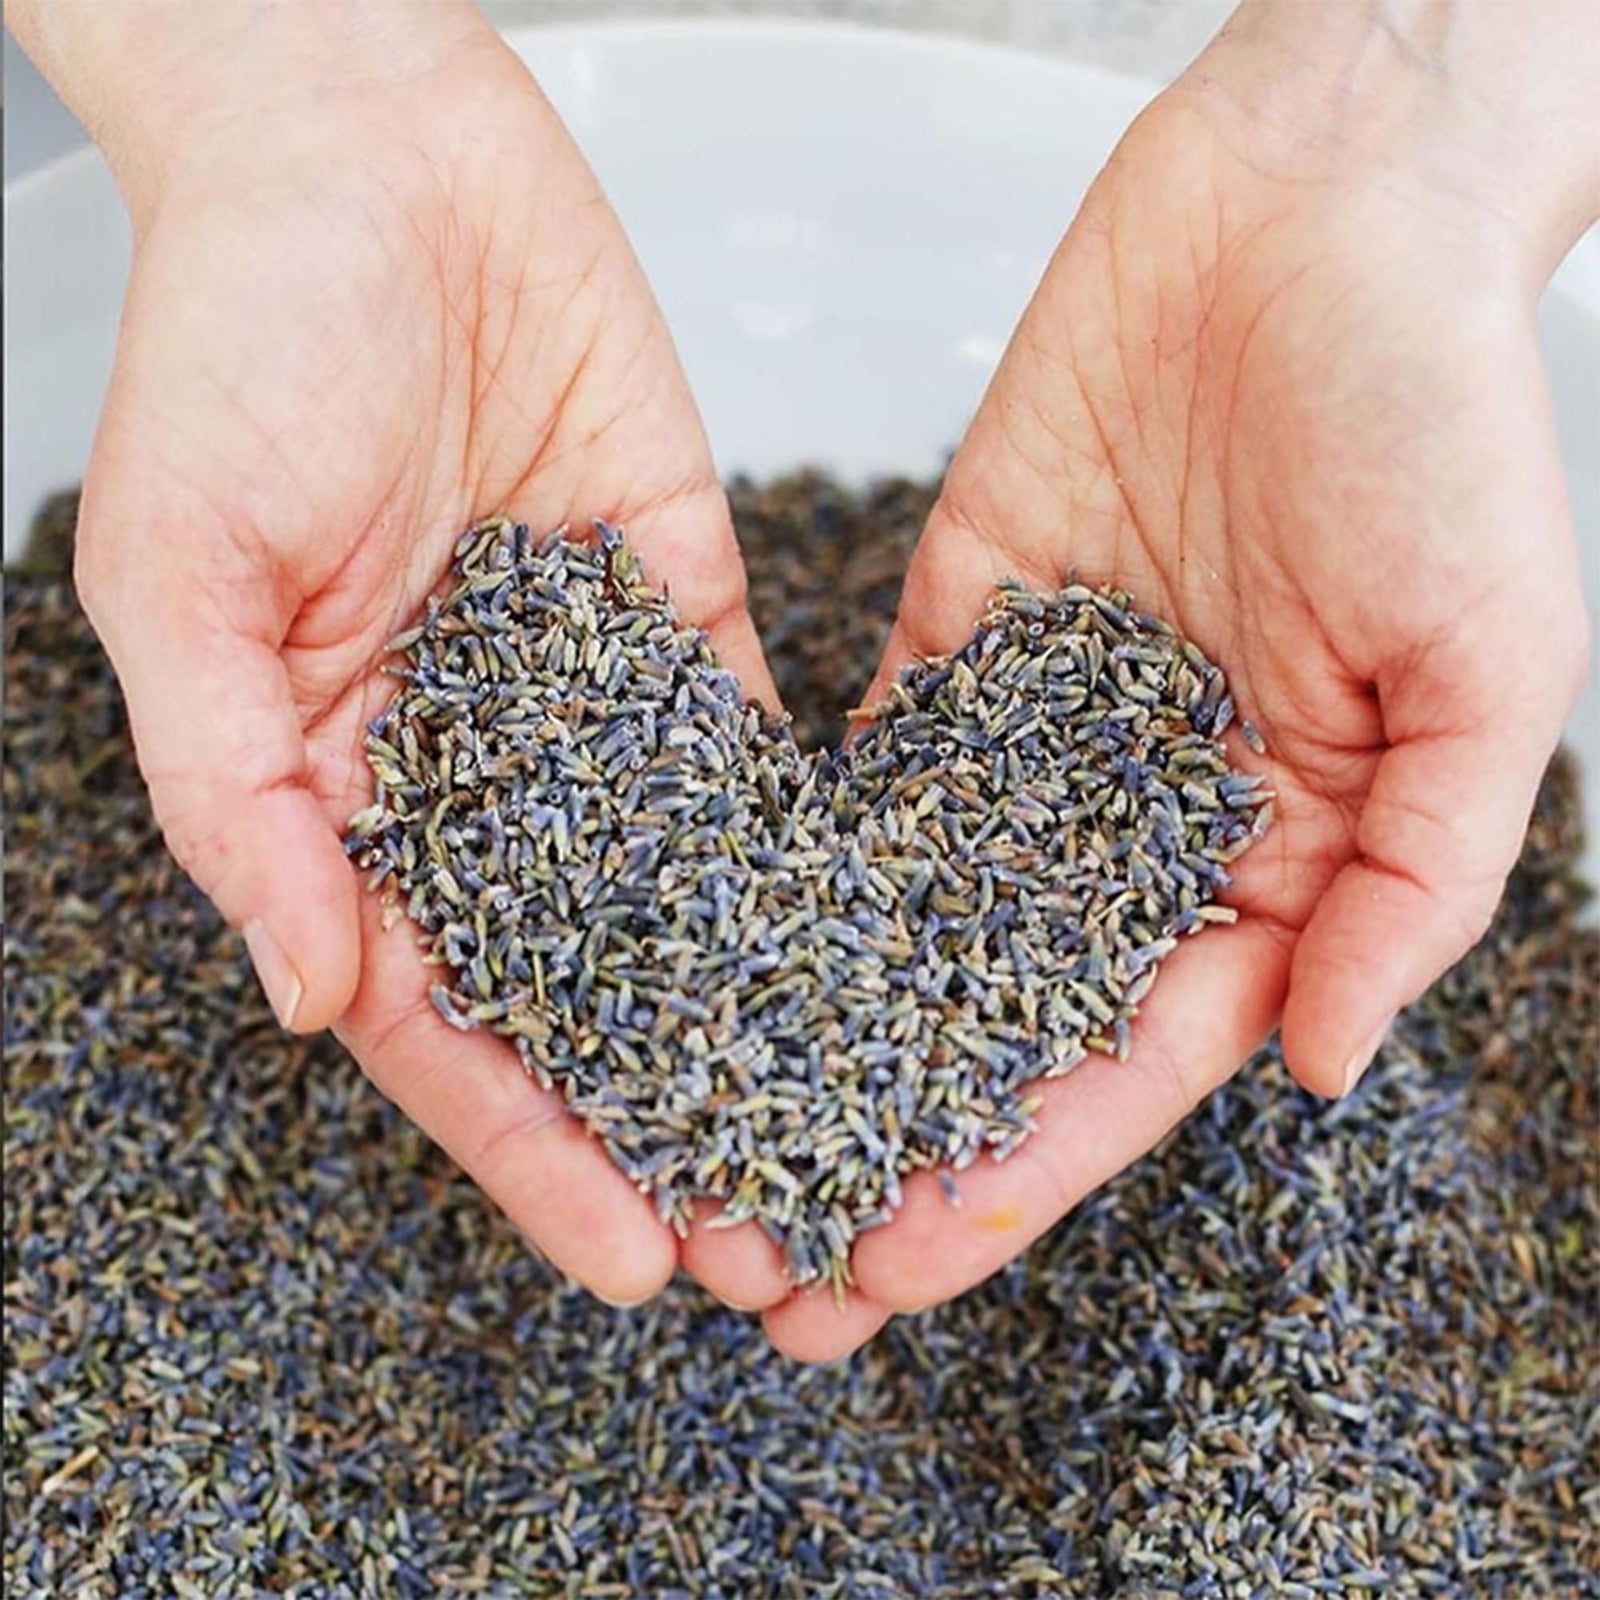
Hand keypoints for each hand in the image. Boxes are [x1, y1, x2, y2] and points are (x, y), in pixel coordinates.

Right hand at [33, 2, 781, 1307]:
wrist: (369, 161)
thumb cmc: (237, 343)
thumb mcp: (183, 580)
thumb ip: (238, 796)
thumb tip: (304, 992)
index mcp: (345, 794)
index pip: (441, 1014)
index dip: (527, 1144)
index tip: (624, 1257)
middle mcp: (479, 774)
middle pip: (583, 990)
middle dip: (669, 1125)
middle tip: (774, 1254)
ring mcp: (591, 706)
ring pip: (686, 903)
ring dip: (761, 1028)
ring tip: (854, 1149)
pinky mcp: (683, 619)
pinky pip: (755, 761)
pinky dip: (814, 864)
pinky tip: (886, 963)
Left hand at [755, 0, 1595, 1358]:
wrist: (1316, 222)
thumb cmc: (1437, 418)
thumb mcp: (1486, 665)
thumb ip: (1415, 875)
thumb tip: (1323, 1060)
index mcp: (1270, 855)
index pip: (1133, 1057)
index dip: (1025, 1169)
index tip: (907, 1266)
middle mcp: (1135, 817)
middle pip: (998, 1019)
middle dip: (891, 1141)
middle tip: (774, 1269)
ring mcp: (1031, 733)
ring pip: (909, 919)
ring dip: (816, 1037)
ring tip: (706, 1145)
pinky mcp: (948, 638)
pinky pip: (861, 769)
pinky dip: (786, 865)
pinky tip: (701, 955)